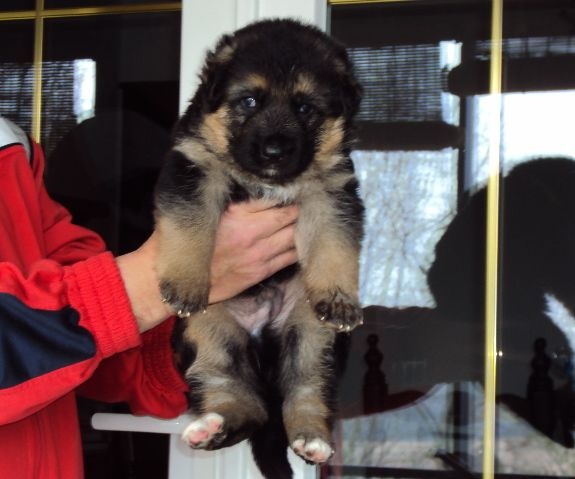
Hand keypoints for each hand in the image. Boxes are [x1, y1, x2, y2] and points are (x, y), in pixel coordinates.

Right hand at [117, 200, 297, 331]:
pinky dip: (299, 246)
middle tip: (307, 199)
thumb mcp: (200, 209)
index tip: (296, 183)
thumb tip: (250, 179)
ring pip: (295, 236)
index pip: (274, 195)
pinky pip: (290, 257)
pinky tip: (303, 239)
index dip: (288, 188)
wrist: (169, 280)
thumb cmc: (181, 238)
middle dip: (301, 205)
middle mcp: (251, 232)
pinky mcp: (260, 273)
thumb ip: (226, 195)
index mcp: (236, 213)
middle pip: (291, 214)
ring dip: (303, 226)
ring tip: (308, 217)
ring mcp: (259, 255)